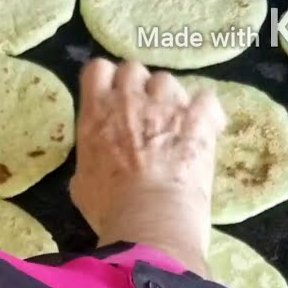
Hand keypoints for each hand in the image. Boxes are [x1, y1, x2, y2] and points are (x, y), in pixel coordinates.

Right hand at [70, 59, 226, 275]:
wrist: (150, 218)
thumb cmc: (110, 209)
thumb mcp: (82, 183)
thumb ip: (90, 158)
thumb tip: (97, 159)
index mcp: (96, 111)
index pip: (97, 69)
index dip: (106, 82)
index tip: (110, 98)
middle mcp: (130, 97)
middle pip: (133, 69)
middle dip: (137, 87)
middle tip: (141, 114)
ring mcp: (167, 104)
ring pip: (167, 81)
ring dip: (168, 98)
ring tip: (173, 125)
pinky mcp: (199, 118)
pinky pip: (205, 98)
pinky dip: (205, 112)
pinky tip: (204, 128)